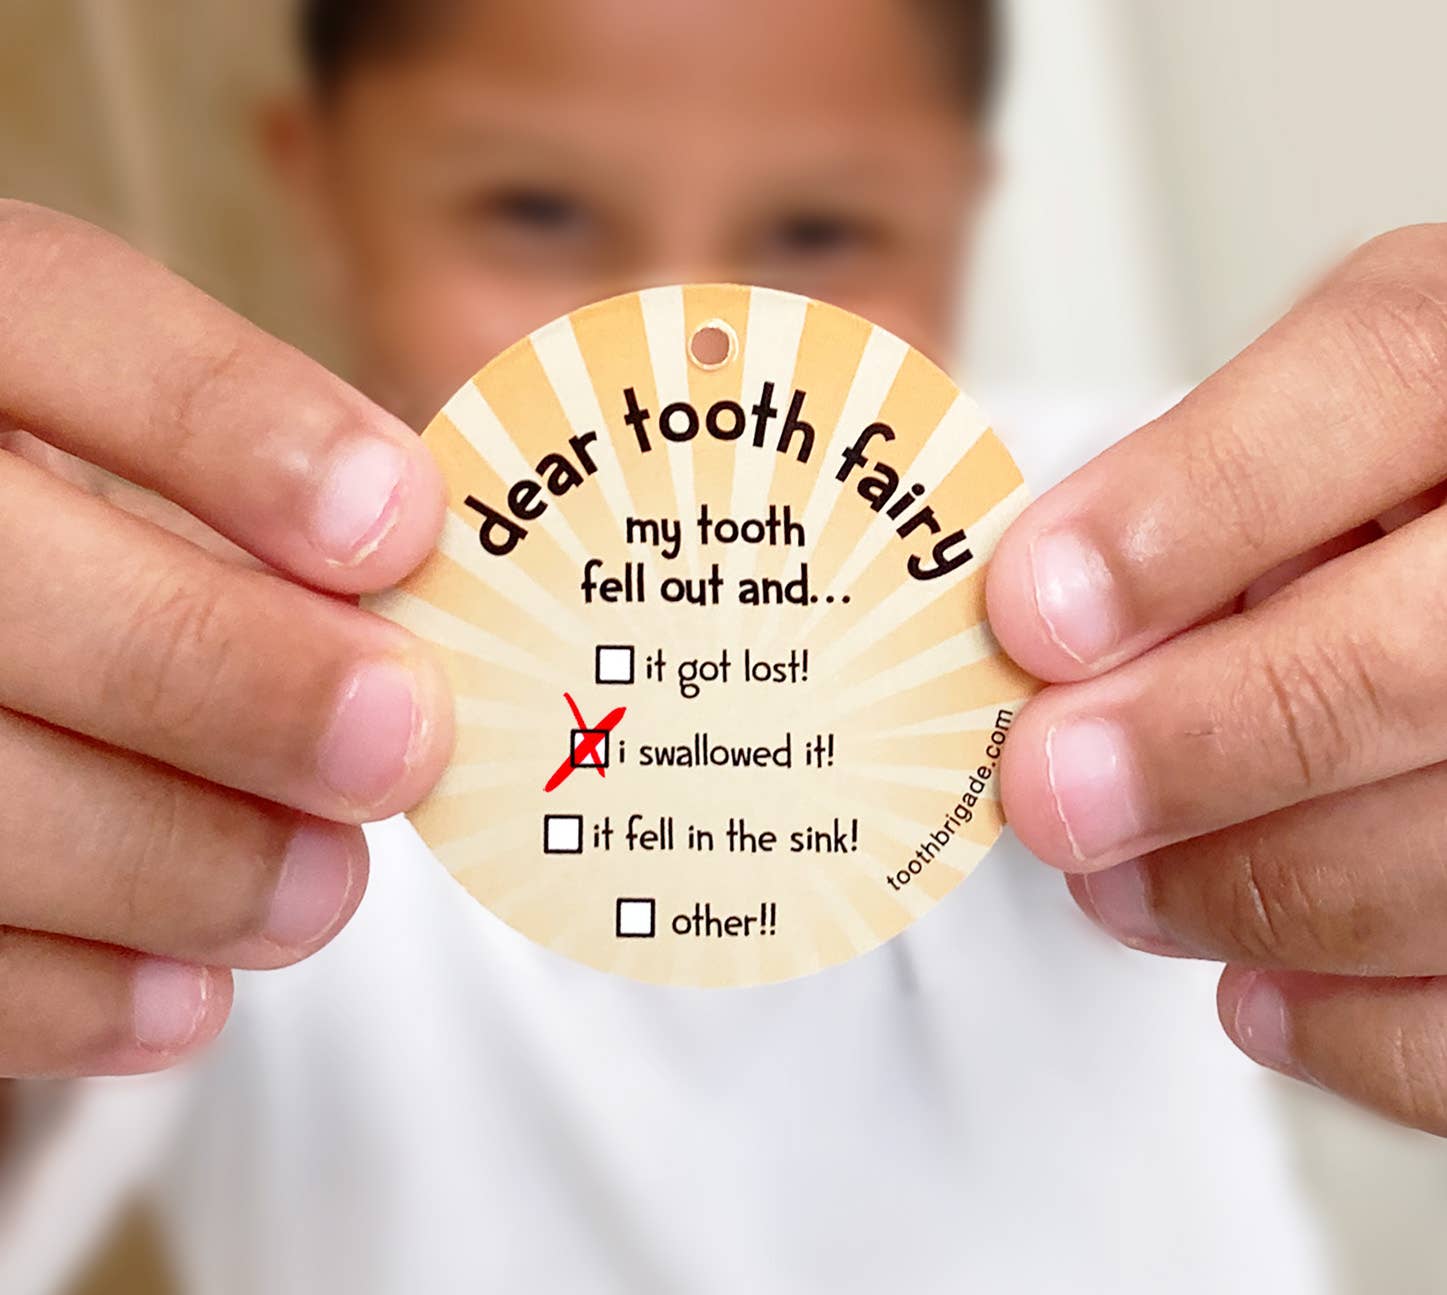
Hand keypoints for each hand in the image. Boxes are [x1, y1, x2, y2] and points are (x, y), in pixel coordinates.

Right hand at [0, 203, 452, 1076]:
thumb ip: (247, 503)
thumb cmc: (68, 545)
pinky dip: (61, 995)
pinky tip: (188, 999)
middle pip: (2, 575)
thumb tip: (416, 613)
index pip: (52, 309)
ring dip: (172, 860)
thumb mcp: (125, 464)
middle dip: (228, 674)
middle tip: (399, 745)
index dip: (232, 422)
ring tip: (323, 890)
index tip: (401, 525)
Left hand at [989, 225, 1446, 1134]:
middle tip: (1050, 790)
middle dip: (1198, 745)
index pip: (1376, 376)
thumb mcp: (1339, 421)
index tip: (1033, 613)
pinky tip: (1257, 996)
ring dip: (1248, 892)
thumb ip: (1218, 487)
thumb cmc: (1419, 494)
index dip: (1188, 507)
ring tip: (1119, 888)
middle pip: (1413, 658)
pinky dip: (1361, 1032)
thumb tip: (1048, 616)